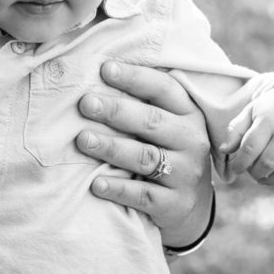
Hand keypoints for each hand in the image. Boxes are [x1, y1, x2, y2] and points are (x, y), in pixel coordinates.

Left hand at [76, 61, 213, 250]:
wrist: (190, 204)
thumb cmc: (167, 151)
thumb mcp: (168, 124)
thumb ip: (144, 103)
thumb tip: (99, 71)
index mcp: (189, 114)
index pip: (164, 89)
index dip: (135, 78)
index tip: (104, 69)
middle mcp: (191, 141)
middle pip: (152, 122)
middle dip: (116, 111)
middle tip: (85, 103)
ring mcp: (185, 174)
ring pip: (145, 157)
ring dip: (111, 147)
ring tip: (82, 140)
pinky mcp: (174, 204)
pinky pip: (144, 195)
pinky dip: (119, 189)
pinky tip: (96, 183)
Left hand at [224, 83, 273, 183]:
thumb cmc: (271, 109)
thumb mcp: (251, 112)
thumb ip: (235, 130)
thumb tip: (224, 150)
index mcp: (270, 118)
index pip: (250, 149)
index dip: (240, 163)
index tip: (236, 168)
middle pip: (267, 163)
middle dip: (254, 172)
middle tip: (250, 172)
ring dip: (270, 179)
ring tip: (261, 177)